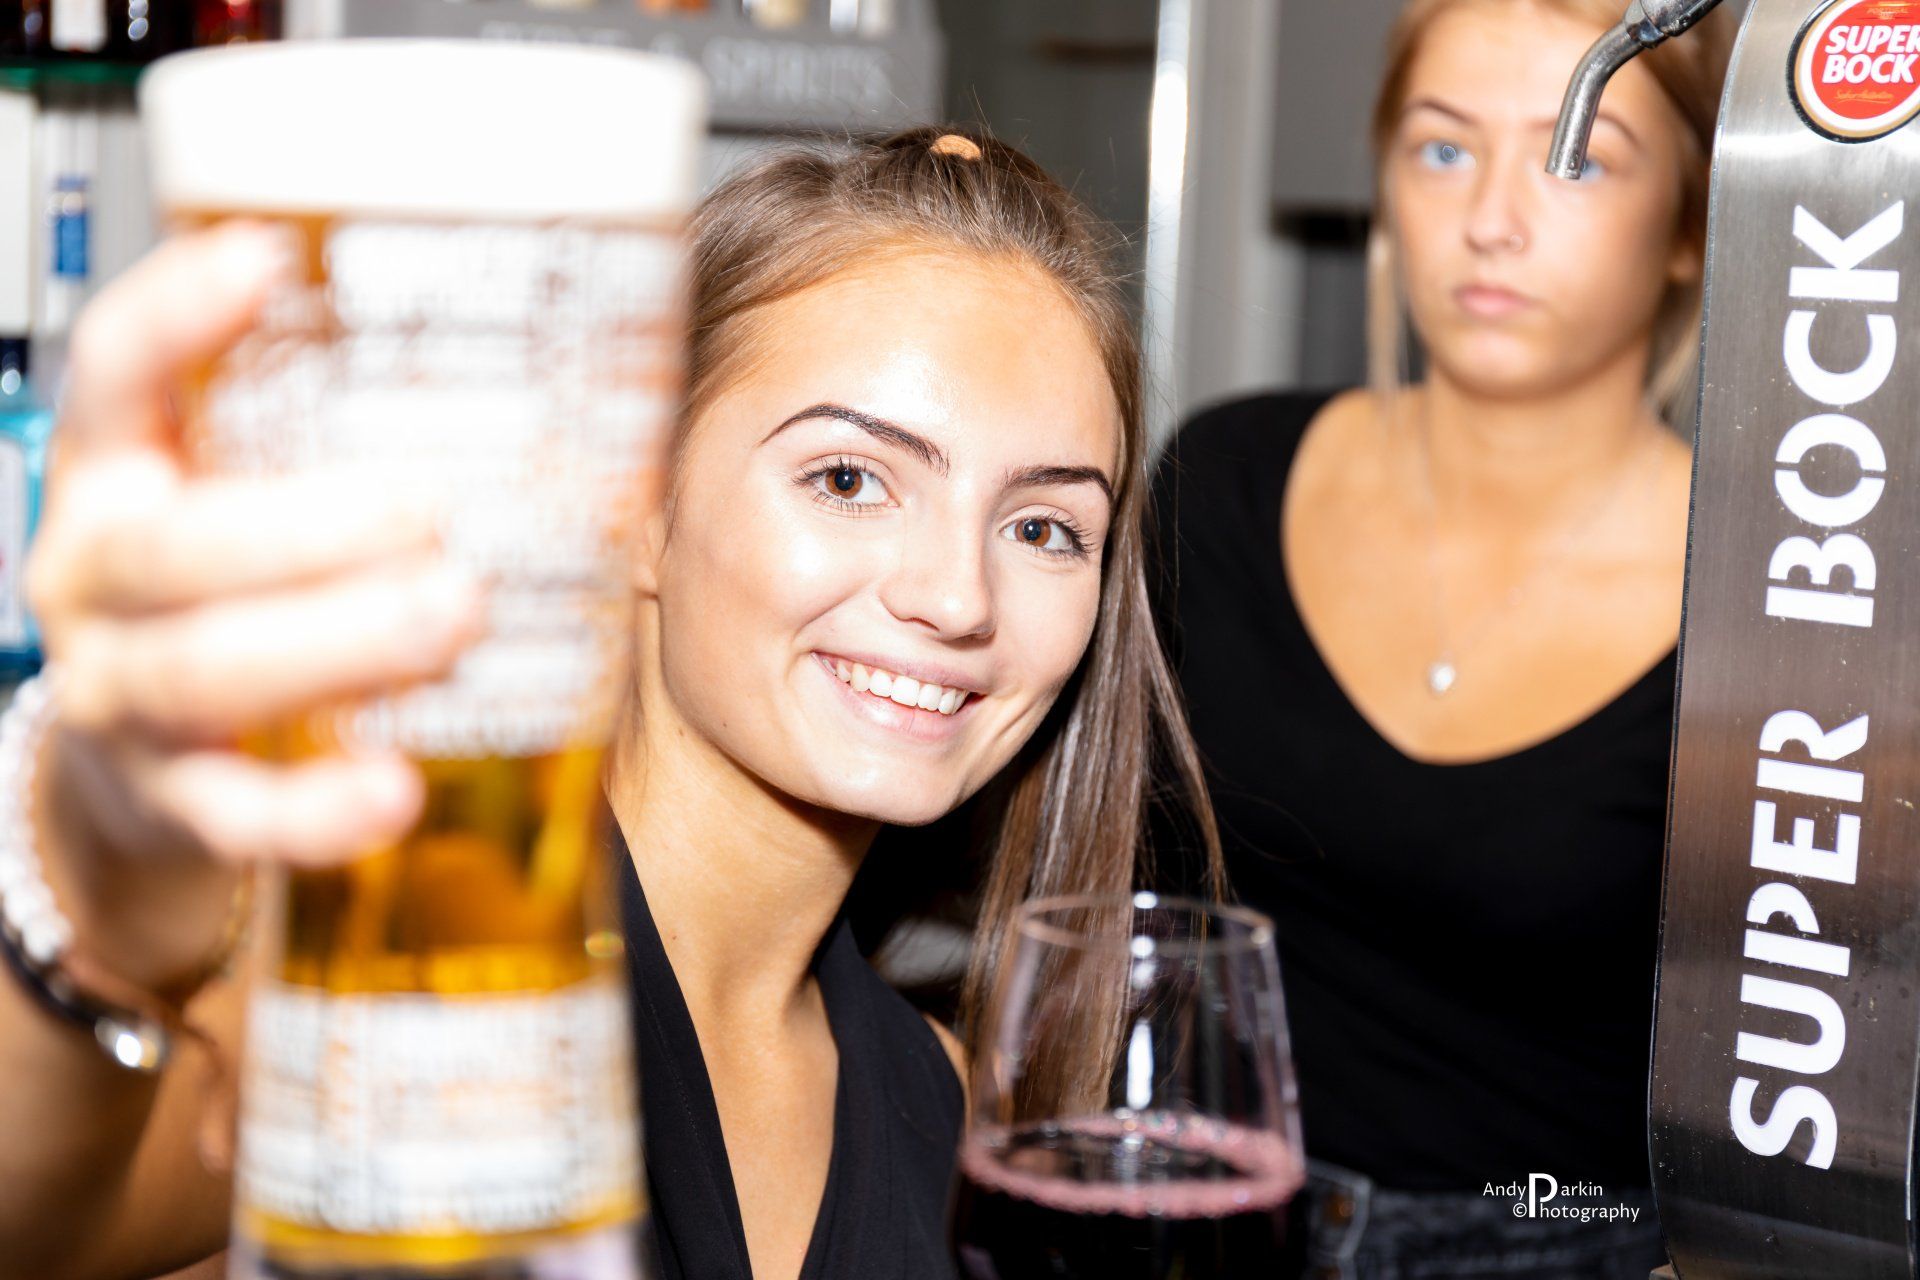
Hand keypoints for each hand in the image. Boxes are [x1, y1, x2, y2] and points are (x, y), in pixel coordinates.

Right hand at [23, 222, 484, 987]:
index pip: (113, 372)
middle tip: (437, 508)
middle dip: (310, 528)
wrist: (151, 762)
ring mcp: (117, 695)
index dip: (174, 316)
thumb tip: (578, 365)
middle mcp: (95, 576)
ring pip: (205, 671)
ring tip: (455, 615)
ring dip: (336, 643)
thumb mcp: (257, 491)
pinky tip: (394, 792)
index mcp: (120, 472)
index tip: (263, 260)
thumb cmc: (243, 589)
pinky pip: (237, 814)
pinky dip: (317, 811)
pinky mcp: (169, 802)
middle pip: (176, 547)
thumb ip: (352, 436)